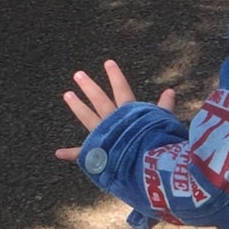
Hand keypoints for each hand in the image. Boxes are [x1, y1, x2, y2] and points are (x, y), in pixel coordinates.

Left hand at [55, 59, 175, 162]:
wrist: (147, 165)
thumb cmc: (159, 144)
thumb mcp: (165, 123)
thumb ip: (164, 107)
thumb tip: (170, 91)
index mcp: (130, 114)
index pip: (122, 90)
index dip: (115, 76)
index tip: (108, 62)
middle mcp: (113, 121)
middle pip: (100, 100)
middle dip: (89, 86)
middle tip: (78, 74)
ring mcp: (103, 136)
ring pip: (88, 118)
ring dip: (77, 106)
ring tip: (67, 94)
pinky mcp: (98, 153)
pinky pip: (83, 154)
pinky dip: (71, 154)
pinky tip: (57, 152)